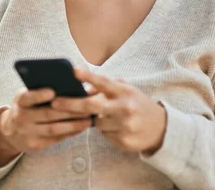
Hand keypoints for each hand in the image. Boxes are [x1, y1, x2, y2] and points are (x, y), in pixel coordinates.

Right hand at [0, 87, 93, 151]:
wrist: (10, 130)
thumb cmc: (27, 106)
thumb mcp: (28, 95)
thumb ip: (42, 89)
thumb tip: (71, 82)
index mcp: (20, 101)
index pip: (28, 97)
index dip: (39, 95)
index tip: (53, 92)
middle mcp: (21, 117)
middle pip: (47, 114)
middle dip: (68, 111)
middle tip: (86, 106)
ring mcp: (27, 133)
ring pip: (53, 129)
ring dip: (73, 124)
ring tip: (88, 119)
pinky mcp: (34, 145)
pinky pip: (54, 139)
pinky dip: (69, 133)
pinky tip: (81, 128)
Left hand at [51, 68, 166, 154]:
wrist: (160, 128)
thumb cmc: (137, 104)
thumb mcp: (126, 90)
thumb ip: (106, 87)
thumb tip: (84, 89)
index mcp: (124, 92)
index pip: (104, 83)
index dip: (88, 77)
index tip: (73, 71)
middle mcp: (124, 108)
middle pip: (92, 106)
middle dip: (71, 104)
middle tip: (54, 103)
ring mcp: (123, 126)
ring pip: (95, 123)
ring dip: (90, 120)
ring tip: (92, 116)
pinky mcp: (122, 141)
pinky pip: (103, 135)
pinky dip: (103, 130)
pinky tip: (111, 127)